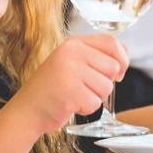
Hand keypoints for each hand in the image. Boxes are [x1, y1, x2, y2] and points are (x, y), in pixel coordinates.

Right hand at [9, 34, 128, 134]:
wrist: (26, 110)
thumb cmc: (52, 88)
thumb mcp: (72, 62)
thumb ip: (96, 55)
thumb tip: (125, 53)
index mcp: (73, 43)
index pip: (111, 42)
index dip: (122, 58)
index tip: (119, 72)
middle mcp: (71, 53)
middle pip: (113, 67)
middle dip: (105, 82)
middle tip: (85, 87)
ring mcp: (70, 72)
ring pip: (107, 87)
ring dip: (95, 97)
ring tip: (75, 95)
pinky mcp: (70, 92)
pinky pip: (95, 103)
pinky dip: (86, 108)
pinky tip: (70, 104)